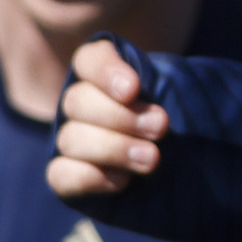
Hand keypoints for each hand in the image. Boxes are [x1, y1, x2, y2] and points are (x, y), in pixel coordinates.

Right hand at [47, 39, 166, 202]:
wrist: (181, 168)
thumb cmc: (178, 121)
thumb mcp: (181, 96)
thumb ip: (171, 86)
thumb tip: (157, 100)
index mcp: (103, 73)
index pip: (89, 60)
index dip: (105, 72)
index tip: (133, 90)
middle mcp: (80, 104)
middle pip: (77, 101)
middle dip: (121, 117)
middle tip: (160, 128)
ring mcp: (71, 140)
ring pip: (71, 139)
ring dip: (114, 149)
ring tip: (152, 158)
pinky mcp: (68, 176)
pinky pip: (60, 175)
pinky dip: (89, 177)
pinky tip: (123, 181)